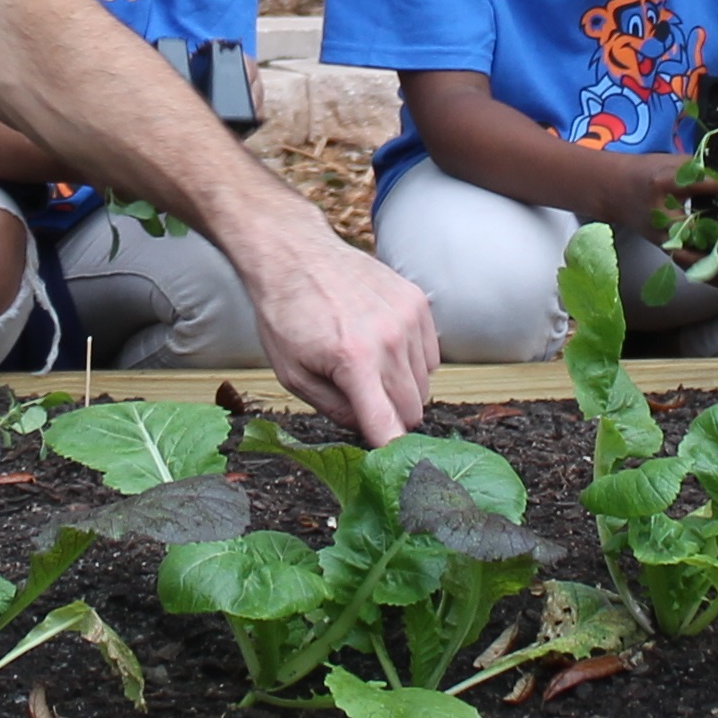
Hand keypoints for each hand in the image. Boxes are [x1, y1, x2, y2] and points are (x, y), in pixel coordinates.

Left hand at [231, 215, 438, 442]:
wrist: (294, 254)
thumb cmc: (286, 314)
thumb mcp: (293, 375)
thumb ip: (334, 411)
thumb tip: (367, 431)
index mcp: (355, 361)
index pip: (389, 427)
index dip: (389, 452)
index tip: (388, 464)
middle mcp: (389, 339)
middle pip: (412, 410)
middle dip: (390, 418)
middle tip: (363, 405)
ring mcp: (408, 317)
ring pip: (424, 384)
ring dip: (401, 388)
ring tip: (367, 368)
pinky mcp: (418, 301)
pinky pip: (431, 355)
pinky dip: (412, 361)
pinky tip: (382, 348)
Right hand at [614, 148, 717, 256]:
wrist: (613, 189)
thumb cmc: (649, 172)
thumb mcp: (675, 164)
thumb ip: (703, 174)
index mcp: (665, 182)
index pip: (696, 184)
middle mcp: (661, 212)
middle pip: (691, 230)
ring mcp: (660, 233)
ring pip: (688, 256)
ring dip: (713, 265)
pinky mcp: (663, 246)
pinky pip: (686, 264)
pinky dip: (707, 275)